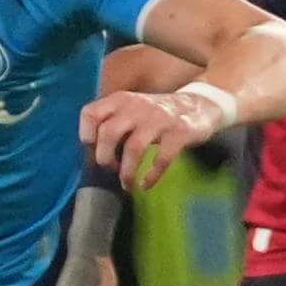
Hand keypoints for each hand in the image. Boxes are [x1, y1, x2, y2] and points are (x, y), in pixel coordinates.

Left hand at [79, 86, 231, 189]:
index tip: (92, 150)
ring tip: (127, 184)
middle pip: (108, 133)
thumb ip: (112, 124)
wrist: (199, 106)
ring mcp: (159, 119)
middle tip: (111, 170)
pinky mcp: (180, 132)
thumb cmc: (155, 115)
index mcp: (121, 100)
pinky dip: (152, 176)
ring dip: (126, 172)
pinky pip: (162, 158)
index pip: (90, 113)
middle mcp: (137, 106)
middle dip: (105, 158)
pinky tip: (146, 184)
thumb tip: (92, 154)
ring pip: (134, 148)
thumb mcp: (131, 110)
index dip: (86, 135)